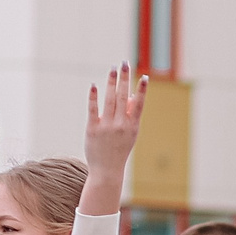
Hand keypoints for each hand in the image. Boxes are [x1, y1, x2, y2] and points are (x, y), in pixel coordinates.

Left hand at [79, 64, 145, 215]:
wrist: (107, 171)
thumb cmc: (119, 149)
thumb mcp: (130, 134)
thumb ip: (132, 115)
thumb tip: (133, 94)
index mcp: (132, 126)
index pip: (139, 105)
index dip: (142, 90)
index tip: (143, 76)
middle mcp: (121, 125)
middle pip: (124, 98)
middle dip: (124, 79)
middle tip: (124, 63)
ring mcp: (106, 127)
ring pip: (110, 100)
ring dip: (112, 83)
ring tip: (113, 69)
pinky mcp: (92, 130)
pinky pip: (93, 110)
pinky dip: (93, 97)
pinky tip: (94, 85)